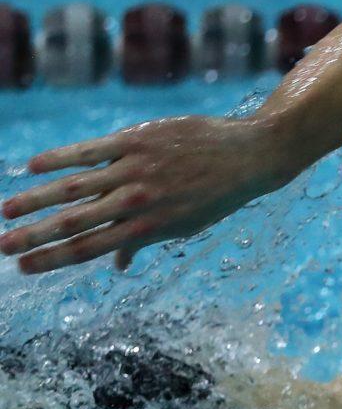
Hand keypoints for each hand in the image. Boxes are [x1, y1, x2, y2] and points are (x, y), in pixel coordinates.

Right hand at [1, 115, 295, 273]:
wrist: (249, 156)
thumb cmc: (215, 194)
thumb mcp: (185, 225)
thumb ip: (144, 241)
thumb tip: (119, 265)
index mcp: (148, 228)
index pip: (91, 248)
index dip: (54, 259)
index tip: (23, 267)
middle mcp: (138, 202)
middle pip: (75, 223)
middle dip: (34, 237)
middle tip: (3, 246)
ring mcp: (136, 170)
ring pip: (74, 188)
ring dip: (35, 200)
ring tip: (6, 211)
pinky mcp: (137, 140)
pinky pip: (90, 151)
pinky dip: (59, 159)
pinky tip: (32, 168)